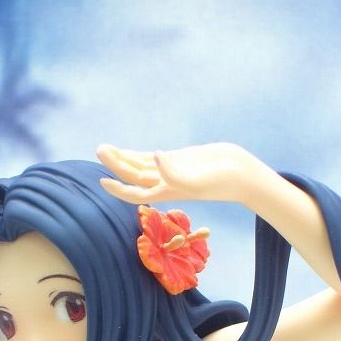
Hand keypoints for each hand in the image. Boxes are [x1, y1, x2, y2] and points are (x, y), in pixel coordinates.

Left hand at [96, 142, 255, 204]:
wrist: (241, 174)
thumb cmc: (223, 182)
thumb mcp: (198, 179)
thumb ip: (176, 173)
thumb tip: (156, 158)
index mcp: (168, 190)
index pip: (136, 192)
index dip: (119, 189)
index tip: (102, 181)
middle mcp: (166, 182)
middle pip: (134, 175)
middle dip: (115, 164)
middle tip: (100, 149)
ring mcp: (172, 170)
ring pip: (141, 166)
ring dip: (123, 158)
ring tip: (104, 148)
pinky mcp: (180, 159)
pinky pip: (153, 159)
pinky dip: (138, 155)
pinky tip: (127, 151)